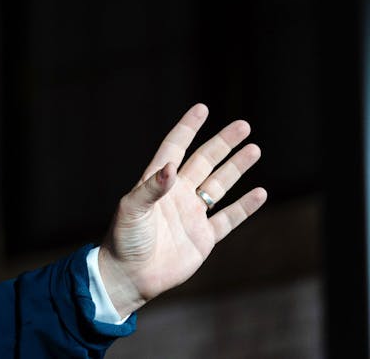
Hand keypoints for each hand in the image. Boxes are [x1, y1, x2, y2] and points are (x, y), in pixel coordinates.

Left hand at [97, 103, 267, 317]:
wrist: (130, 276)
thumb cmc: (124, 240)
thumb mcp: (131, 210)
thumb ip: (151, 189)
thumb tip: (171, 167)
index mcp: (155, 183)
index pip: (174, 149)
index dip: (187, 129)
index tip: (202, 109)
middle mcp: (176, 195)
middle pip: (204, 162)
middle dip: (223, 144)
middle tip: (243, 126)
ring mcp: (191, 215)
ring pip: (219, 186)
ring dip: (236, 168)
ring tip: (255, 149)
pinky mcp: (203, 238)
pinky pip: (228, 218)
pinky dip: (244, 206)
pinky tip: (260, 192)